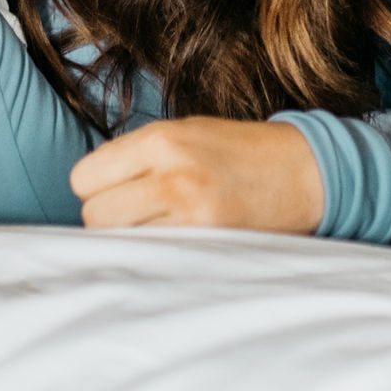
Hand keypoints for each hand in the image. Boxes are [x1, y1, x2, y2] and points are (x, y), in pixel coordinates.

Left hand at [70, 118, 323, 232]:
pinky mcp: (208, 240)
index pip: (83, 178)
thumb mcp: (187, 133)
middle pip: (94, 214)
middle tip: (141, 215)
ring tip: (160, 230)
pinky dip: (156, 256)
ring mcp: (188, 210)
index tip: (120, 192)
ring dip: (131, 241)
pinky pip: (153, 257)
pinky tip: (177, 245)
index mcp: (160, 138)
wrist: (306, 171)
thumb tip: (90, 188)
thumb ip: (138, 155)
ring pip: (118, 241)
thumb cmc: (241, 152)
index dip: (97, 189)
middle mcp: (169, 172)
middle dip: (110, 219)